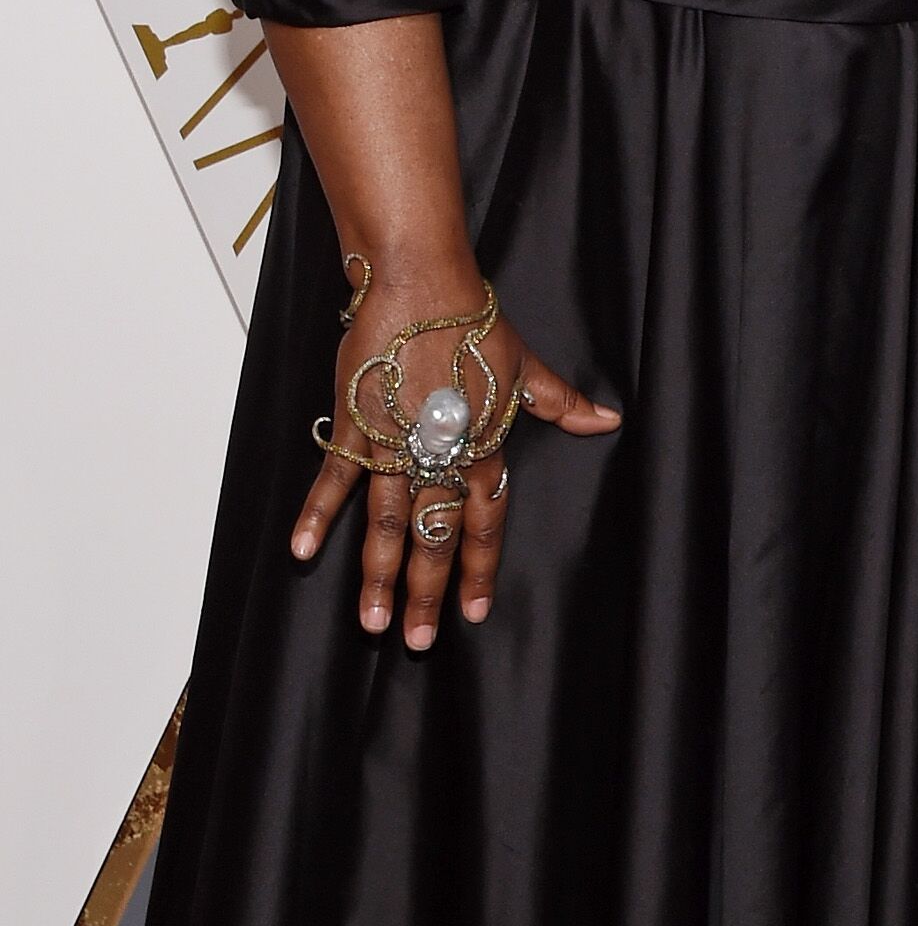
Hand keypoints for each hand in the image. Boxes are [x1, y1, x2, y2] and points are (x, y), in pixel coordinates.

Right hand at [292, 259, 619, 649]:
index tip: (473, 613)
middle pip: (434, 536)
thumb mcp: (525, 365)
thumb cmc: (474, 321)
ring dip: (378, 574)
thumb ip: (560, 403)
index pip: (484, 521)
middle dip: (426, 591)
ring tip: (372, 622)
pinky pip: (335, 479)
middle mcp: (440, 454)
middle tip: (417, 640)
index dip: (478, 567)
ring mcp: (395, 444)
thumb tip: (607, 419)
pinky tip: (303, 551)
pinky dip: (317, 515)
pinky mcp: (357, 424)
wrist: (423, 284)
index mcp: (483, 446)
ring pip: (386, 523)